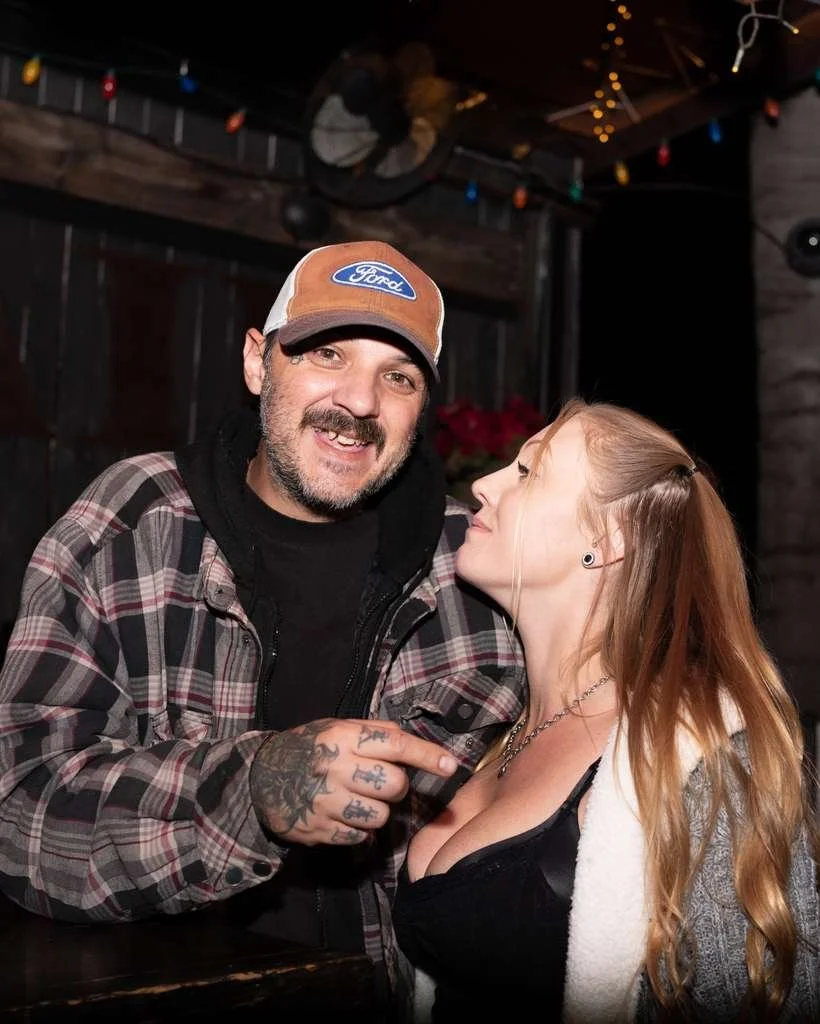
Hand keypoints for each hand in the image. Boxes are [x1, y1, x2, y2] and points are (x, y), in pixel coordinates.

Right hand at [249, 718, 457, 845]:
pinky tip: (344, 815)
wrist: (259, 779)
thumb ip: (373, 732)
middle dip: (396, 786)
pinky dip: (359, 830)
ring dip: (378, 811)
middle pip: (395, 785)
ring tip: (358, 799)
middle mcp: (335, 768)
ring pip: (381, 815)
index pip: (395, 744)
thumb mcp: (336, 728)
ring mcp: (326, 802)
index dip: (427, 756)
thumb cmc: (308, 749)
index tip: (451, 766)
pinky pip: (360, 837)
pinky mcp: (319, 830)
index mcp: (342, 738)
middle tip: (380, 782)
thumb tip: (413, 741)